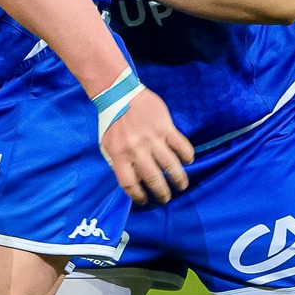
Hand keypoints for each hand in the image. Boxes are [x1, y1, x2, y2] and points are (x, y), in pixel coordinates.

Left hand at [100, 88, 191, 203]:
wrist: (119, 94)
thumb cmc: (112, 121)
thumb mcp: (106, 145)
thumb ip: (117, 163)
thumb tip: (131, 181)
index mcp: (119, 156)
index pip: (130, 184)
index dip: (138, 196)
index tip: (145, 200)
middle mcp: (136, 150)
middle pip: (153, 178)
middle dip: (162, 193)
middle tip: (167, 198)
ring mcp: (152, 138)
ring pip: (171, 165)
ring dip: (179, 179)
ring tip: (182, 185)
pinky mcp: (165, 127)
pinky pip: (181, 146)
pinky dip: (187, 156)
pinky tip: (188, 161)